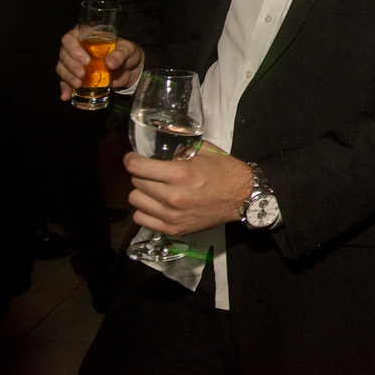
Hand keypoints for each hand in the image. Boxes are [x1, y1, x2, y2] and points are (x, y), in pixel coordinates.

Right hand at [57, 27, 144, 99]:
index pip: (70, 38)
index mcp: (87, 36)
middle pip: (64, 54)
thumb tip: (109, 63)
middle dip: (70, 65)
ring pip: (62, 67)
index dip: (74, 49)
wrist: (131, 70)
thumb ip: (120, 54)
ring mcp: (75, 63)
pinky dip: (65, 89)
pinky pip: (66, 81)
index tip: (85, 60)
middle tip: (81, 74)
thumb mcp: (128, 50)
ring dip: (67, 77)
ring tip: (77, 84)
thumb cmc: (128, 54)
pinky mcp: (77, 76)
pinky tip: (66, 96)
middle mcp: (77, 48)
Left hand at [125, 141, 253, 235]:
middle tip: (151, 171)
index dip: (131, 159)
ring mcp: (171, 215)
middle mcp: (173, 196)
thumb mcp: (205, 151)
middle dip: (141, 173)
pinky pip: (142, 219)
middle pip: (136, 182)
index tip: (133, 158)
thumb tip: (162, 146)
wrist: (243, 197)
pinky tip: (155, 203)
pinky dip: (145, 210)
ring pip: (135, 200)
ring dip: (142, 192)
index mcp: (180, 174)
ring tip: (153, 188)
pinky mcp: (173, 229)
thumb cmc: (225, 172)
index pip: (137, 167)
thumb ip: (181, 148)